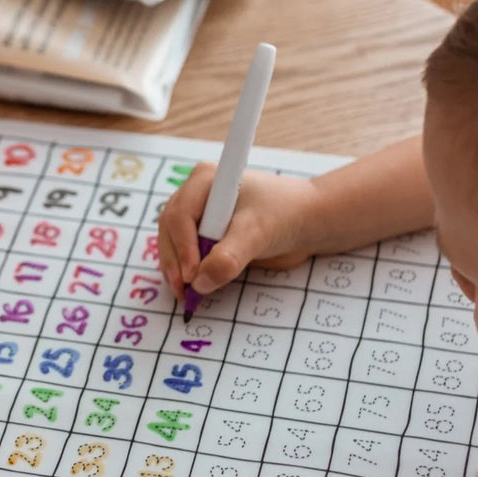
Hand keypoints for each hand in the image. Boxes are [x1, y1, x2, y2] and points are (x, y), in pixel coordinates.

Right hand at [157, 163, 318, 299]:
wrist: (307, 222)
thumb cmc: (286, 215)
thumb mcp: (257, 234)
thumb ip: (229, 257)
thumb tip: (200, 283)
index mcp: (205, 181)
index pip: (180, 215)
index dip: (182, 246)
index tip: (193, 275)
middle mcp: (196, 196)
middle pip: (169, 230)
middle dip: (176, 262)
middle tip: (185, 290)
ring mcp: (199, 216)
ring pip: (173, 244)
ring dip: (177, 271)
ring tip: (188, 295)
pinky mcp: (206, 236)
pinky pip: (186, 255)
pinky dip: (188, 273)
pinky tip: (193, 290)